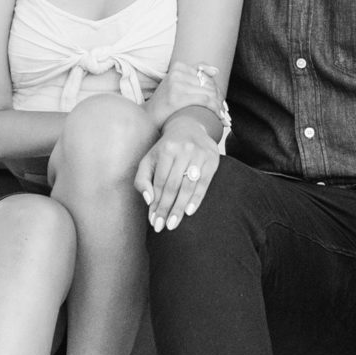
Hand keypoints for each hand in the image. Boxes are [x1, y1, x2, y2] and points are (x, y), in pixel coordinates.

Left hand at [136, 115, 219, 230]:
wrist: (189, 127)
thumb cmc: (165, 149)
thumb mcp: (149, 159)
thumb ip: (143, 179)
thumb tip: (148, 200)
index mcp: (165, 150)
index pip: (159, 182)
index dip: (155, 203)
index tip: (153, 221)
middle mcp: (182, 150)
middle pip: (173, 185)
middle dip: (166, 208)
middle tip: (162, 226)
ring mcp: (199, 154)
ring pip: (188, 186)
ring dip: (180, 207)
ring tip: (173, 223)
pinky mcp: (212, 159)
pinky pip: (204, 183)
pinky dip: (196, 199)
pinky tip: (189, 212)